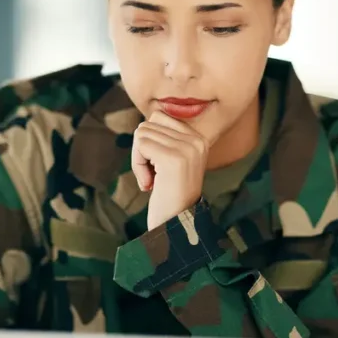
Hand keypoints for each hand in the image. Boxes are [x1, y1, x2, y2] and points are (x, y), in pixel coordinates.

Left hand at [132, 111, 208, 230]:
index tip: (158, 165)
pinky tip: (149, 184)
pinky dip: (137, 166)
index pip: (159, 116)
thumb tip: (155, 112)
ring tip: (152, 180)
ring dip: (139, 160)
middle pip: (148, 124)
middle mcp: (197, 140)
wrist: (176, 225)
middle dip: (142, 150)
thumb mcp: (175, 160)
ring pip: (141, 133)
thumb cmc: (170, 195)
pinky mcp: (172, 158)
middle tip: (153, 175)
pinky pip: (140, 146)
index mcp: (200, 139)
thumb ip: (168, 137)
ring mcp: (187, 149)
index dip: (149, 140)